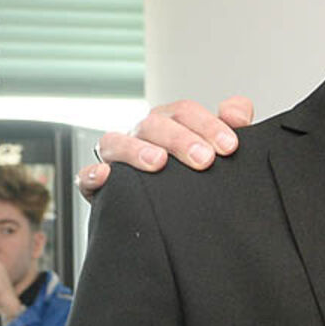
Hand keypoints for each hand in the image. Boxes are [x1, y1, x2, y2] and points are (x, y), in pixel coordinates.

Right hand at [77, 96, 254, 200]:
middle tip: (204, 159)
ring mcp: (118, 158)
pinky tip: (106, 176)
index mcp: (171, 123)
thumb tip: (238, 113)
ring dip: (137, 150)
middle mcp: (143, 135)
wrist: (174, 214)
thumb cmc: (194, 170)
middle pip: (154, 124)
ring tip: (159, 163)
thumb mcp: (217, 148)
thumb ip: (231, 126)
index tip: (230, 145)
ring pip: (117, 143)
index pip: (185, 112)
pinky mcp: (99, 185)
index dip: (208, 124)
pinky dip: (92, 174)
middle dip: (180, 140)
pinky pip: (86, 176)